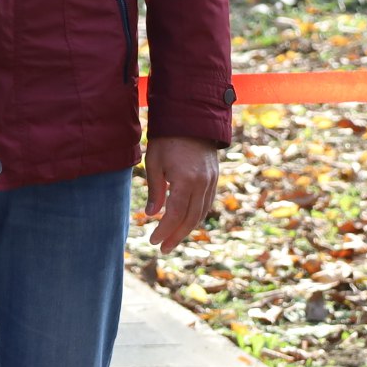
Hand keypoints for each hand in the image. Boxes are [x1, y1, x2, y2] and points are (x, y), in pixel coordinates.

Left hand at [142, 136, 220, 252]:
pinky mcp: (214, 177)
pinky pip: (207, 203)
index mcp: (186, 180)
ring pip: (201, 213)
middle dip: (176, 236)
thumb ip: (155, 190)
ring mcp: (211, 181)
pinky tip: (185, 221)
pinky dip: (196, 215)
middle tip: (163, 248)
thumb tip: (152, 215)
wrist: (192, 118)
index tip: (154, 241)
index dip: (164, 230)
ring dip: (187, 228)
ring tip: (172, 239)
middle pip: (190, 218)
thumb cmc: (167, 138)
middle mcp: (202, 183)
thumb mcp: (154, 162)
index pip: (175, 214)